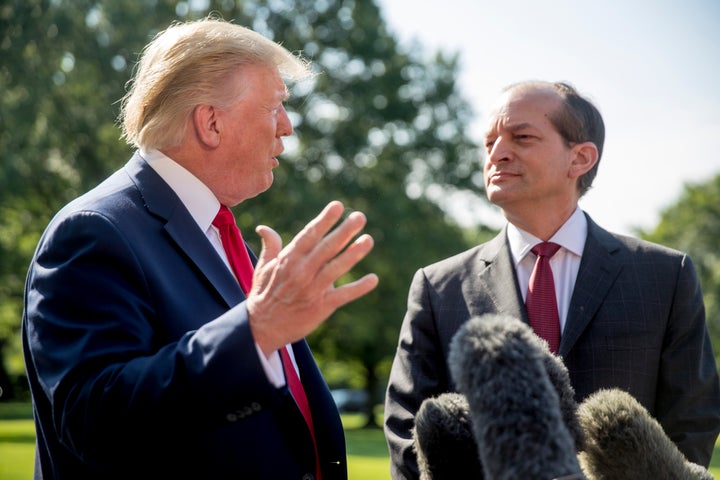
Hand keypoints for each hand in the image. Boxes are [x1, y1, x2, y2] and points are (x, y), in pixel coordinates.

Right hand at [246, 200, 377, 354]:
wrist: (261, 328)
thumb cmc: (263, 295)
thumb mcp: (262, 268)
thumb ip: (270, 246)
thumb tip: (264, 228)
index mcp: (288, 259)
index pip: (309, 235)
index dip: (324, 220)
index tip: (338, 205)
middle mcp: (301, 272)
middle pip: (326, 247)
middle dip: (344, 231)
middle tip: (360, 217)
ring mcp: (312, 289)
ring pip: (336, 268)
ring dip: (353, 254)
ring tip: (369, 240)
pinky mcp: (321, 307)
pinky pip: (343, 295)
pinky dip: (358, 288)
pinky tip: (373, 279)